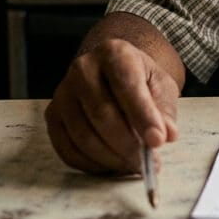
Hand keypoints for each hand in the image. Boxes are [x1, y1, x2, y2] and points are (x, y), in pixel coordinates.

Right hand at [44, 38, 180, 174]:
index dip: (142, 116)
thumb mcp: (161, 87)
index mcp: (114, 53)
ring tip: (133, 165)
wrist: (113, 75)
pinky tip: (112, 164)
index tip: (158, 141)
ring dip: (111, 158)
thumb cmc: (140, 81)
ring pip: (83, 135)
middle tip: (147, 163)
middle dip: (127, 144)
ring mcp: (63, 92)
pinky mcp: (52, 115)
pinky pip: (68, 149)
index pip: (127, 85)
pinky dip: (92, 164)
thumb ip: (164, 110)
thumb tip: (165, 135)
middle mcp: (83, 68)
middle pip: (101, 114)